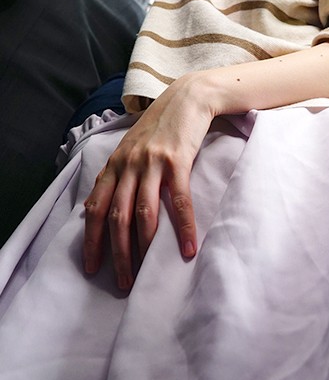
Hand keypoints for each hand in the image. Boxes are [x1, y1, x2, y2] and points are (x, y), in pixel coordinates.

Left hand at [83, 73, 214, 289]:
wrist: (187, 98)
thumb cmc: (160, 126)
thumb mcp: (130, 148)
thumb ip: (115, 175)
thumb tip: (95, 206)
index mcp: (114, 164)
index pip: (95, 208)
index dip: (91, 240)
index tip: (92, 267)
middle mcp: (128, 165)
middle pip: (116, 217)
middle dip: (117, 253)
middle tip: (123, 281)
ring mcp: (151, 163)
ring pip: (142, 213)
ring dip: (144, 248)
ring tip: (146, 273)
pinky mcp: (176, 161)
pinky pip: (178, 201)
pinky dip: (182, 227)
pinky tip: (187, 248)